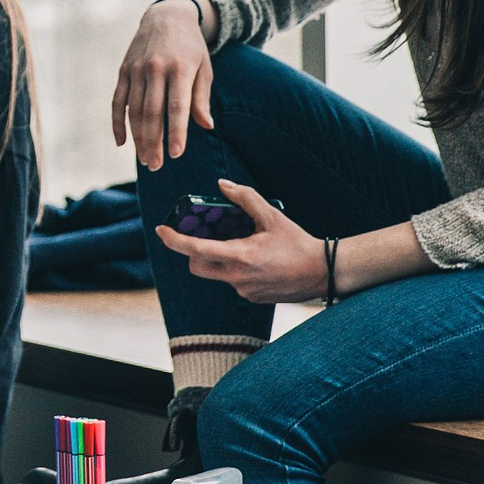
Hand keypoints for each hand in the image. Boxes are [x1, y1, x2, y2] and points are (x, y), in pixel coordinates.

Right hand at [112, 0, 214, 167]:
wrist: (167, 16)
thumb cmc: (191, 47)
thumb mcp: (204, 67)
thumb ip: (201, 97)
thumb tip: (206, 125)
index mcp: (180, 68)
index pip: (177, 106)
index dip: (176, 131)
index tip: (176, 154)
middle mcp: (156, 68)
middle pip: (153, 112)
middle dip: (154, 142)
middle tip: (156, 166)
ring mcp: (136, 70)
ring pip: (134, 110)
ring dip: (138, 138)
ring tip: (144, 159)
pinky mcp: (124, 71)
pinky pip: (117, 102)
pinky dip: (118, 124)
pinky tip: (122, 143)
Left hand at [154, 180, 322, 302]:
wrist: (323, 273)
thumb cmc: (297, 243)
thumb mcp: (272, 216)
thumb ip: (245, 199)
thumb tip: (222, 185)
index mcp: (239, 256)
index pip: (195, 250)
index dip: (174, 240)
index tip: (161, 230)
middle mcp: (236, 277)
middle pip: (197, 266)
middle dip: (194, 252)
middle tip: (205, 237)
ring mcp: (243, 290)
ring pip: (216, 274)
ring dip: (218, 260)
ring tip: (242, 245)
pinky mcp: (252, 297)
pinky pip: (233, 282)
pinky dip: (236, 269)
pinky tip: (258, 261)